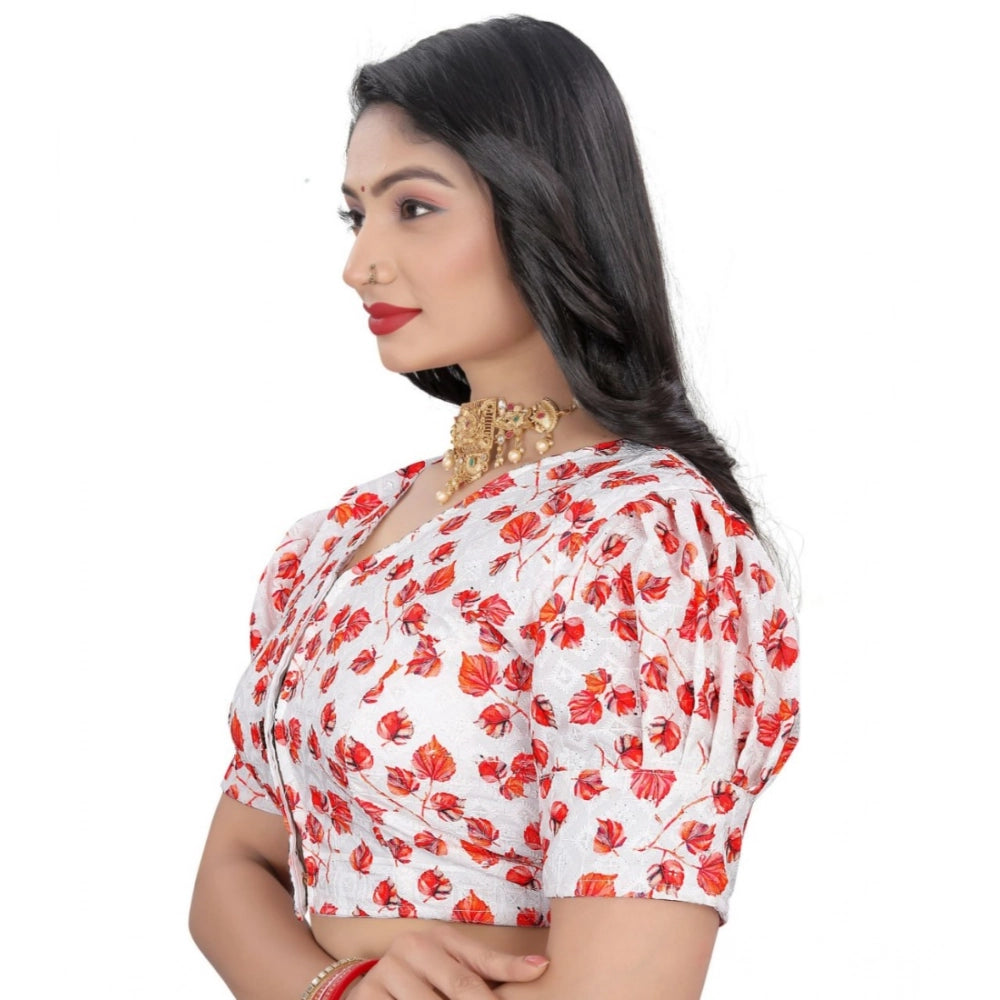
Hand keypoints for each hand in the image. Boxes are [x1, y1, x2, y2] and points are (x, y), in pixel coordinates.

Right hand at [343, 926, 549, 998]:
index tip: (541, 975)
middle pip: (461, 988)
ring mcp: (386, 972)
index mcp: (440, 937)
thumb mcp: (457, 965)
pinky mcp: (367, 997)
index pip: (481, 963)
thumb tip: (542, 966)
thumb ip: (495, 970)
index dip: (512, 974)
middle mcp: (412, 947)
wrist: (371, 988)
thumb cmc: (428, 977)